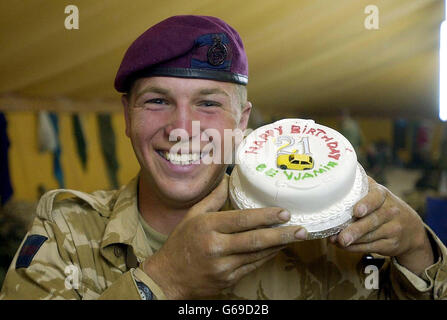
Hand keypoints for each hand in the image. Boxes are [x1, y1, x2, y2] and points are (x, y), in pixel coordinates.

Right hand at [143, 175, 306, 298]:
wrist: (167, 278)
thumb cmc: (180, 243)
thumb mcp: (192, 216)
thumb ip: (212, 199)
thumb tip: (226, 179)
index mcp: (207, 227)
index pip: (241, 220)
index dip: (265, 216)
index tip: (284, 212)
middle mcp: (215, 247)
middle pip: (254, 240)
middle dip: (281, 234)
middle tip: (301, 229)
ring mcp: (222, 267)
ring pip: (256, 255)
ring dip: (278, 246)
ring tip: (295, 237)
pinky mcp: (227, 280)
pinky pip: (252, 268)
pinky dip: (266, 258)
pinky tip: (277, 249)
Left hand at [330, 176, 433, 275]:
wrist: (411, 228)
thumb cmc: (382, 206)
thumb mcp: (375, 193)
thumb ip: (357, 188)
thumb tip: (329, 187)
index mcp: (382, 194)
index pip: (376, 197)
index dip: (366, 204)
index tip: (357, 211)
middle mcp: (391, 211)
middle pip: (372, 221)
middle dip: (355, 230)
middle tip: (340, 237)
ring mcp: (393, 229)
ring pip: (370, 236)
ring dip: (351, 241)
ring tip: (335, 241)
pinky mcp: (391, 244)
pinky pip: (371, 246)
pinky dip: (355, 248)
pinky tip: (344, 247)